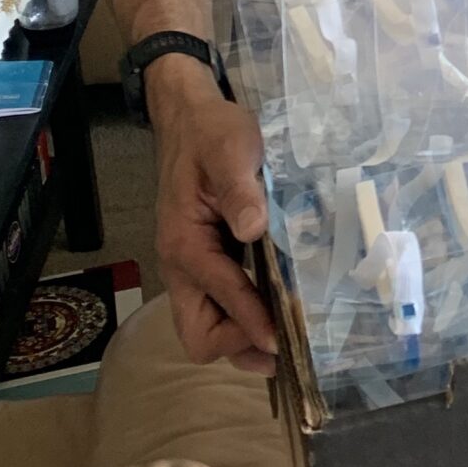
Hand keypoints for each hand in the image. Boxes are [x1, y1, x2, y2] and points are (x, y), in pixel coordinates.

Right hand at [149, 62, 278, 370]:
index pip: (220, 295)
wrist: (192, 120)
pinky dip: (243, 321)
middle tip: (283, 346)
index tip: (283, 339)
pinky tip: (277, 314)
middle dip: (236, 347)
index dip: (251, 321)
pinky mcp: (207, 263)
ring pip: (206, 327)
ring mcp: (192, 268)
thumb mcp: (230, 148)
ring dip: (241, 340)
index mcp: (185, 243)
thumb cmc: (212, 132)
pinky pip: (219, 308)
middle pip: (198, 334)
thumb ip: (239, 188)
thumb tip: (253, 227)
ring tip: (286, 344)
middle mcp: (181, 265)